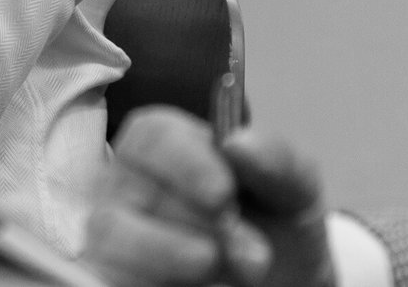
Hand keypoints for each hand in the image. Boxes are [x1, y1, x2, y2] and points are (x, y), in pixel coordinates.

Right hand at [84, 107, 334, 286]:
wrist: (283, 284)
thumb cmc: (276, 224)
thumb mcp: (294, 188)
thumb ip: (275, 160)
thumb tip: (237, 143)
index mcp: (166, 145)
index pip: (152, 136)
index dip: (185, 162)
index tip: (223, 194)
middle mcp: (128, 181)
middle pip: (139, 188)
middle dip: (202, 225)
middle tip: (254, 254)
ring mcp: (114, 232)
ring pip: (113, 235)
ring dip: (171, 256)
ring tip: (223, 272)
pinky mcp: (112, 272)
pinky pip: (117, 276)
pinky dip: (162, 281)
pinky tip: (202, 285)